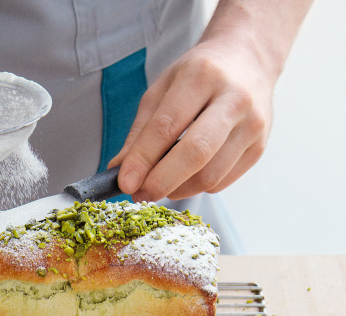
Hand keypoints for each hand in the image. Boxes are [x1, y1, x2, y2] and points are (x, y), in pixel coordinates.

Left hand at [109, 0, 312, 201]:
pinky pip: (221, 182)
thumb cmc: (197, 76)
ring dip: (177, 189)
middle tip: (139, 194)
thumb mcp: (161, 90)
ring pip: (209, 176)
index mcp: (202, 76)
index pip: (166, 126)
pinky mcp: (259, 147)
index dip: (142, 159)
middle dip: (161, 182)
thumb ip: (139, 132)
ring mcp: (252, 125)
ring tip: (160, 184)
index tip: (125, 183)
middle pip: (194, 153)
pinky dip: (196, 187)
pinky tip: (185, 176)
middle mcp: (233, 99)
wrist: (249, 59)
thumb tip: (118, 170)